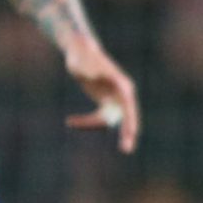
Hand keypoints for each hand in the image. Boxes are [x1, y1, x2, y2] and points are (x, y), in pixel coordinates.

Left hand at [62, 37, 139, 153]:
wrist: (81, 52)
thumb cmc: (83, 57)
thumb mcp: (83, 63)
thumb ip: (85, 68)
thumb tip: (85, 73)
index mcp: (122, 86)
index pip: (129, 106)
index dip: (131, 121)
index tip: (132, 134)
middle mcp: (122, 94)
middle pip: (126, 118)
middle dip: (126, 134)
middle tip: (126, 150)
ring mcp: (114, 100)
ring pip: (107, 121)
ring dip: (90, 125)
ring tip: (71, 122)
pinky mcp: (105, 103)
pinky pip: (98, 119)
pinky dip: (85, 122)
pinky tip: (70, 122)